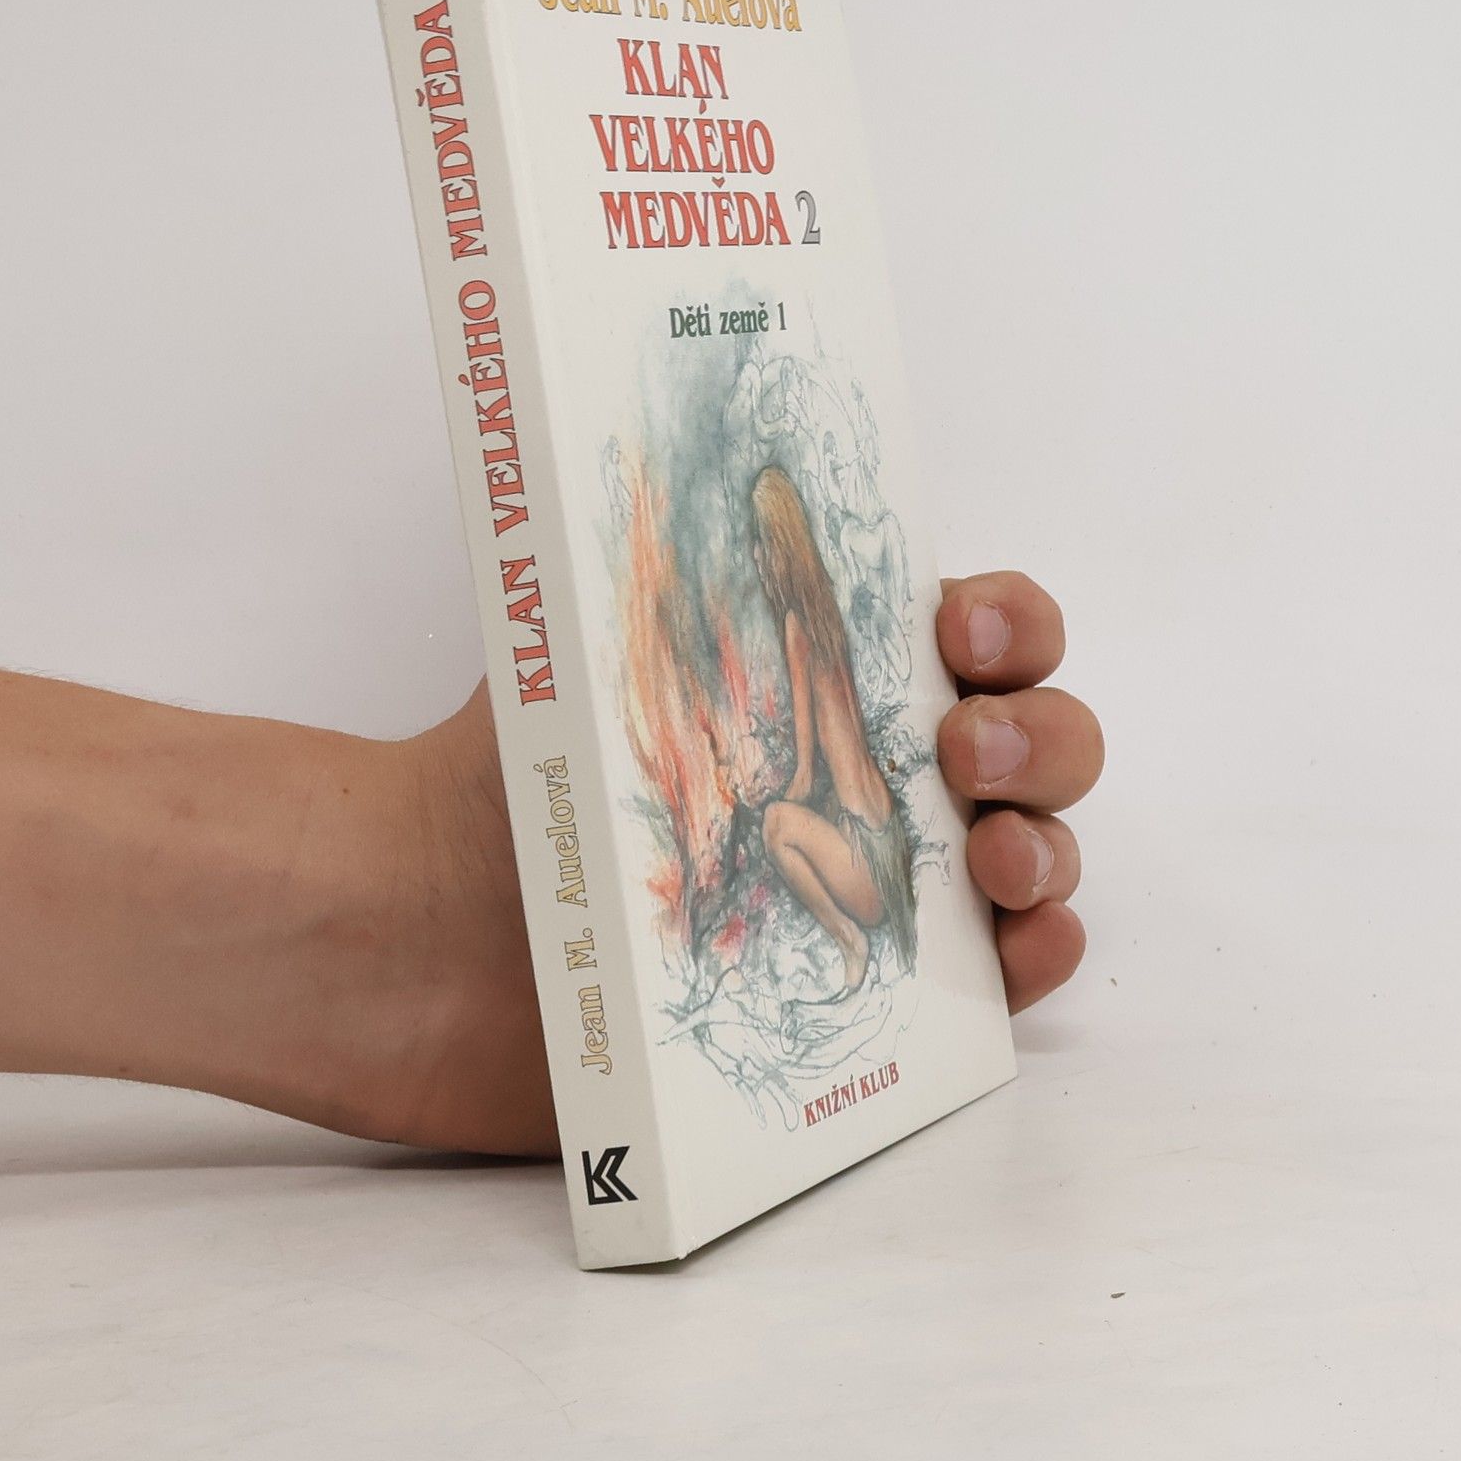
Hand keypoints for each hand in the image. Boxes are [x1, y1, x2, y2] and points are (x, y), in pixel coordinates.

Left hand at [350, 570, 1100, 1156]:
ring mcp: (876, 888)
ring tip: (987, 860)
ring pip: (1035, 854)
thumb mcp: (587, 645)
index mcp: (825, 680)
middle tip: (964, 753)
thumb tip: (697, 457)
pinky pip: (997, 987)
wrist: (414, 941)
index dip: (1009, 623)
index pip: (978, 630)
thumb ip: (668, 566)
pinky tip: (1018, 950)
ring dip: (1047, 845)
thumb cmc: (498, 781)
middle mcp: (870, 776)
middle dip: (1040, 735)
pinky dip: (1037, 963)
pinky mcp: (866, 1003)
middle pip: (1036, 739)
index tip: (961, 634)